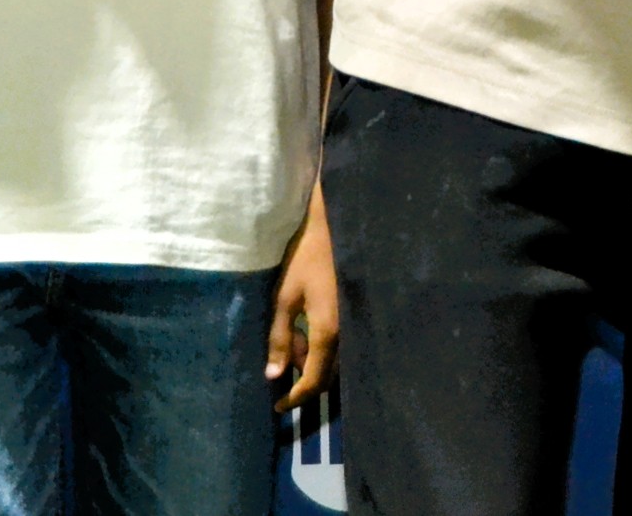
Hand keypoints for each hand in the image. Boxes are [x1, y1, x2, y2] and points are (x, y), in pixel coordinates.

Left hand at [266, 183, 338, 408]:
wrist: (340, 225)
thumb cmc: (307, 257)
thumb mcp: (285, 297)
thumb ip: (280, 337)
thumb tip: (273, 374)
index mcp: (328, 331)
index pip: (314, 381)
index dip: (295, 398)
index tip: (278, 406)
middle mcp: (348, 334)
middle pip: (328, 376)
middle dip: (302, 378)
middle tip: (280, 366)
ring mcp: (357, 324)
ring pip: (335, 361)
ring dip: (312, 361)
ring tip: (292, 340)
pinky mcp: (358, 315)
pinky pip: (341, 345)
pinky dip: (322, 348)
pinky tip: (307, 330)